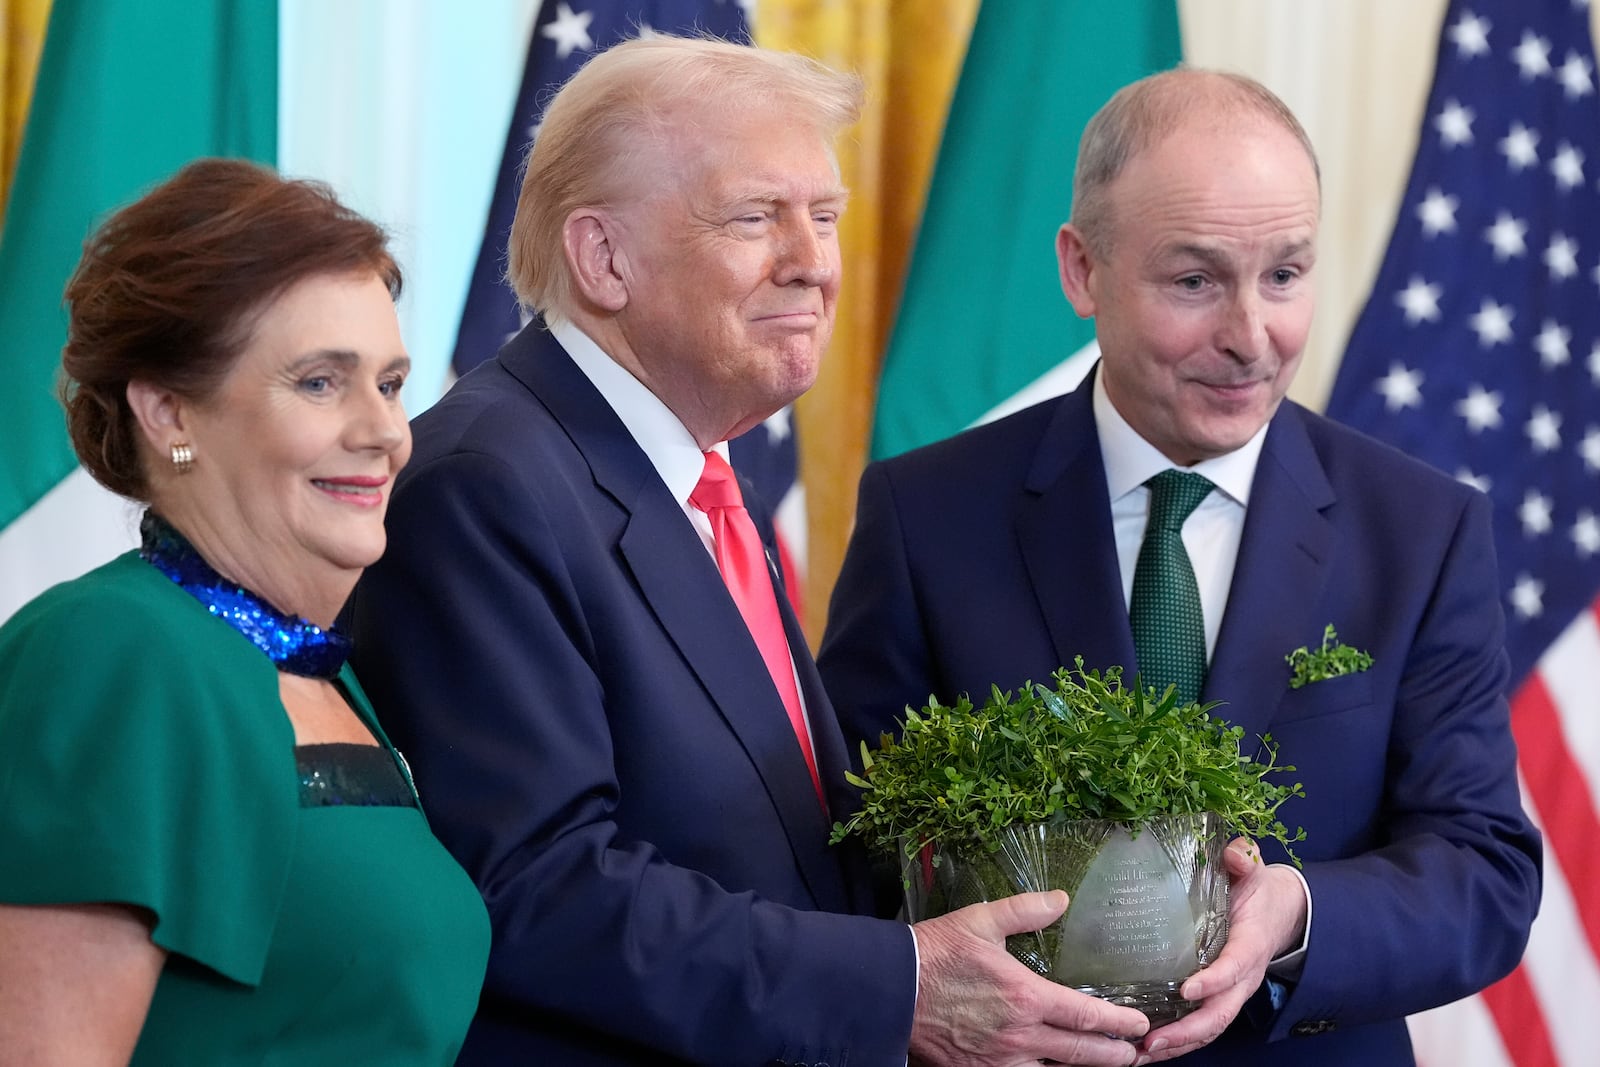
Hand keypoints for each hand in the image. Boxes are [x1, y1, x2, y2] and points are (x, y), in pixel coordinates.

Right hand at [909, 890, 1148, 1066]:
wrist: (890, 989)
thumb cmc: (936, 953)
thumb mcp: (981, 920)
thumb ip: (1025, 910)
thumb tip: (1062, 899)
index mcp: (1026, 996)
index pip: (1087, 1016)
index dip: (1119, 1023)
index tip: (1140, 1024)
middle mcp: (1020, 1036)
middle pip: (1081, 1055)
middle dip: (1115, 1056)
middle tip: (1137, 1055)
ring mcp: (1000, 1061)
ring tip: (1104, 1066)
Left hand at [1135, 838, 1307, 1062]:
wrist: (1282, 910)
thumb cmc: (1260, 891)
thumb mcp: (1254, 869)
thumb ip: (1244, 859)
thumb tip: (1236, 854)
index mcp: (1250, 945)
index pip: (1234, 968)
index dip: (1213, 980)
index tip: (1186, 989)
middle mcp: (1242, 977)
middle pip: (1219, 1014)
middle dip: (1186, 1032)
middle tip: (1150, 1040)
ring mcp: (1231, 992)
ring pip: (1209, 1028)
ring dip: (1177, 1044)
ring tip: (1140, 1054)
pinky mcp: (1219, 996)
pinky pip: (1201, 1025)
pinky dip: (1177, 1041)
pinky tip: (1146, 1048)